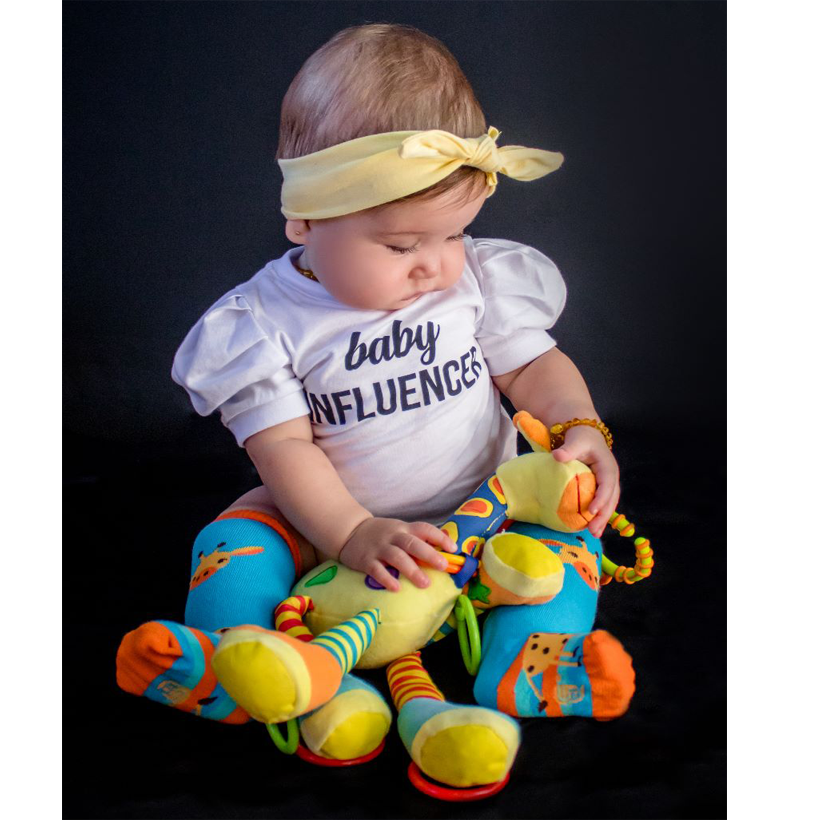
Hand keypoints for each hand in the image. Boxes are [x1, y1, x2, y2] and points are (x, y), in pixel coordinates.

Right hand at [338, 517, 457, 591]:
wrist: (349, 531)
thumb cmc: (381, 534)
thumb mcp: (399, 529)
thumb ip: (417, 538)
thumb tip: (443, 549)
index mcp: (404, 528)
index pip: (424, 529)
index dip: (439, 537)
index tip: (452, 548)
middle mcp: (393, 536)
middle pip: (412, 543)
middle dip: (429, 554)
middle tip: (443, 566)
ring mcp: (379, 548)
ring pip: (397, 557)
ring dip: (412, 570)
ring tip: (425, 584)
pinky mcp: (366, 560)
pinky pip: (377, 570)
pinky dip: (387, 578)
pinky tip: (396, 588)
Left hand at [551, 425, 619, 538]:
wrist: (586, 434)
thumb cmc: (580, 438)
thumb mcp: (575, 442)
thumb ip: (568, 449)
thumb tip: (557, 456)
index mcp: (608, 466)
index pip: (607, 485)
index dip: (601, 499)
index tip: (591, 511)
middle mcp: (611, 477)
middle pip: (611, 498)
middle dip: (603, 516)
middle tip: (593, 531)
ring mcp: (608, 483)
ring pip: (609, 504)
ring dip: (603, 519)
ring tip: (594, 534)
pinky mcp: (602, 488)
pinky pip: (603, 503)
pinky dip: (598, 515)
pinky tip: (591, 527)